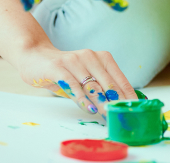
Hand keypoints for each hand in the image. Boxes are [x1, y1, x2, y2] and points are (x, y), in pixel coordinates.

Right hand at [12, 43, 136, 119]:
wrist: (34, 56)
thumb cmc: (64, 70)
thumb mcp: (84, 76)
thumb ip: (99, 86)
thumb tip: (117, 104)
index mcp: (101, 58)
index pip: (119, 78)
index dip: (127, 93)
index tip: (135, 106)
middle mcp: (90, 57)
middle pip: (107, 83)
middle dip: (116, 100)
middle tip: (123, 114)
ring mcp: (74, 61)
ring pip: (91, 85)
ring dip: (101, 102)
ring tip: (109, 114)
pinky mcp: (58, 68)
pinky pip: (73, 85)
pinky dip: (82, 98)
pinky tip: (89, 108)